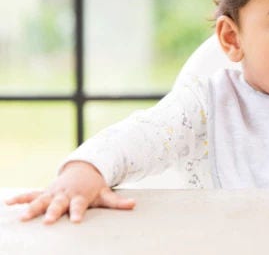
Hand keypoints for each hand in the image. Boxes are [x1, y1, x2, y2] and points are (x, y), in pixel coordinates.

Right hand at [5, 161, 134, 223]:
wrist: (83, 170)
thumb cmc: (94, 186)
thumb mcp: (106, 193)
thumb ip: (118, 202)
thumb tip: (134, 205)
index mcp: (80, 196)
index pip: (79, 206)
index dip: (78, 213)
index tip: (77, 221)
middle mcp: (65, 194)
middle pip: (58, 204)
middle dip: (53, 212)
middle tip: (47, 221)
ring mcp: (54, 193)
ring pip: (41, 200)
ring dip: (32, 208)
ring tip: (23, 217)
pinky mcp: (45, 192)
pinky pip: (31, 195)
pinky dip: (20, 198)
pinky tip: (8, 203)